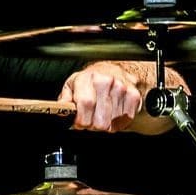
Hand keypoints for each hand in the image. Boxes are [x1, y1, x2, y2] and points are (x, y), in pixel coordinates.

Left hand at [58, 60, 186, 134]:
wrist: (113, 69)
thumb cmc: (90, 79)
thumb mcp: (72, 84)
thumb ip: (64, 99)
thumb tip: (61, 110)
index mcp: (89, 78)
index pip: (86, 105)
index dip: (81, 120)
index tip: (79, 122)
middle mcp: (107, 82)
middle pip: (100, 120)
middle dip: (92, 125)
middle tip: (89, 118)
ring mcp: (123, 90)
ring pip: (112, 124)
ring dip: (104, 124)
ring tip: (100, 114)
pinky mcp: (134, 97)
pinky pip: (125, 121)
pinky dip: (117, 122)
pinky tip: (111, 114)